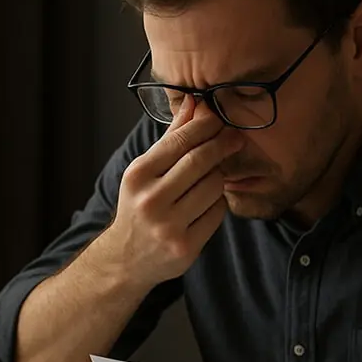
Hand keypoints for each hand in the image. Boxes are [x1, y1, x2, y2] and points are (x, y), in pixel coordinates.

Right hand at [93, 97, 245, 288]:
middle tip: (235, 138)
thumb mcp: (145, 172)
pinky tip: (206, 203)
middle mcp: (151, 200)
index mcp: (137, 176)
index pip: (180, 141)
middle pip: (201, 161)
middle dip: (222, 145)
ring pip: (214, 186)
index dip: (206, 126)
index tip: (221, 119)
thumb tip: (195, 103)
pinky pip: (217, 212)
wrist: (125, 259)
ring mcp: (169, 226)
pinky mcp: (186, 246)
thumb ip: (171, 138)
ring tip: (210, 179)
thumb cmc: (138, 207)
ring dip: (218, 178)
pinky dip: (217, 203)